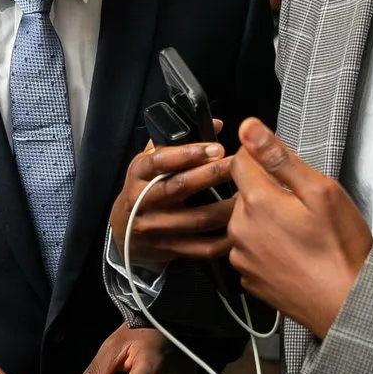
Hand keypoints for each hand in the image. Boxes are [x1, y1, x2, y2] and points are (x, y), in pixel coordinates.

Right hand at [108, 126, 233, 265]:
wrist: (124, 230)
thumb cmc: (143, 188)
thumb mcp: (150, 162)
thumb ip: (177, 142)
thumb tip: (215, 124)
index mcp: (138, 173)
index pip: (160, 160)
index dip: (189, 153)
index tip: (217, 148)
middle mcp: (143, 200)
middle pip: (180, 187)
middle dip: (212, 175)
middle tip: (239, 166)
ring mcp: (155, 227)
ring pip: (196, 219)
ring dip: (225, 208)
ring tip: (248, 196)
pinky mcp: (168, 249)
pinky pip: (200, 247)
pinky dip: (223, 240)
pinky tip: (241, 228)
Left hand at [226, 118, 372, 338]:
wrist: (346, 304)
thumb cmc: (340, 249)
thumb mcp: (320, 191)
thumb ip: (279, 157)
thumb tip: (249, 128)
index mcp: (256, 202)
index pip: (240, 161)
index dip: (262, 159)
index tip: (284, 170)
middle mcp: (240, 230)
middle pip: (244, 193)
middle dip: (268, 192)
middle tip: (302, 207)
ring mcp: (242, 257)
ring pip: (248, 222)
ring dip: (267, 221)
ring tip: (301, 234)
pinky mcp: (249, 278)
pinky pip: (252, 250)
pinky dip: (268, 248)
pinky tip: (294, 254)